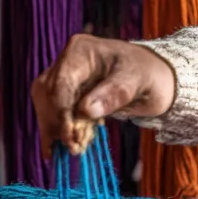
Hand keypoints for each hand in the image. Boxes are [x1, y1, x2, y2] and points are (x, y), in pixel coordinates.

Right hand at [31, 34, 175, 156]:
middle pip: (47, 95)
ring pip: (46, 107)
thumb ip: (114, 94)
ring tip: (77, 148)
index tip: (71, 137)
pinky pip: (54, 114)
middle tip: (75, 148)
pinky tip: (72, 145)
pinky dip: (61, 131)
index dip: (62, 112)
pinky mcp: (65, 94)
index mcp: (80, 50)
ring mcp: (63, 77)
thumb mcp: (136, 81)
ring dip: (57, 130)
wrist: (152, 78)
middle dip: (57, 123)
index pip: (61, 83)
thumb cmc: (146, 73)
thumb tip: (86, 111)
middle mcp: (66, 61)